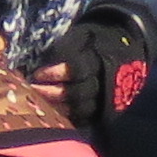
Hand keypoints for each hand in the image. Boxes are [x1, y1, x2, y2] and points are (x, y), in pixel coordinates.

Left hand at [38, 2, 156, 133]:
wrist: (123, 53)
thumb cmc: (94, 44)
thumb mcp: (82, 37)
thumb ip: (66, 47)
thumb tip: (42, 61)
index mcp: (100, 61)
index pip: (78, 69)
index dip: (57, 73)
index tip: (38, 74)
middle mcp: (104, 83)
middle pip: (79, 93)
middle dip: (54, 94)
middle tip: (34, 91)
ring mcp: (105, 100)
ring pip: (80, 109)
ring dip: (57, 108)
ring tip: (38, 104)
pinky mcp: (103, 113)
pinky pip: (84, 120)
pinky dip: (68, 119)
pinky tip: (51, 115)